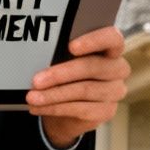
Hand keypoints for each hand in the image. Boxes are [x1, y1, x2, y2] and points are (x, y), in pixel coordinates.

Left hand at [28, 27, 129, 145]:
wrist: (69, 108)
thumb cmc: (67, 76)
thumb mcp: (64, 61)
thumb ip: (61, 55)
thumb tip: (40, 56)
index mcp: (110, 49)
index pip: (112, 39)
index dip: (94, 41)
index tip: (71, 46)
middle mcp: (118, 69)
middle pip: (93, 67)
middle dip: (61, 74)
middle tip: (36, 80)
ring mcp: (115, 91)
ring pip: (84, 90)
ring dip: (54, 94)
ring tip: (32, 97)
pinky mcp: (107, 111)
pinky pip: (80, 109)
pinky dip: (55, 108)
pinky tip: (38, 107)